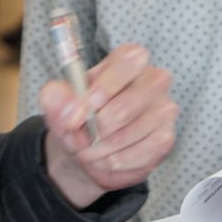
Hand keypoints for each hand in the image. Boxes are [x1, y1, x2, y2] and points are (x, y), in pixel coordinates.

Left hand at [41, 44, 177, 207]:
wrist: (89, 148)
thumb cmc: (79, 117)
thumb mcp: (59, 104)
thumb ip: (56, 99)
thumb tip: (70, 108)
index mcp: (127, 60)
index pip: (129, 60)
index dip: (107, 85)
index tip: (87, 106)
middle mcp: (152, 80)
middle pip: (128, 105)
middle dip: (96, 128)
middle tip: (80, 136)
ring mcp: (163, 109)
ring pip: (129, 133)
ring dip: (101, 148)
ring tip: (90, 148)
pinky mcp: (165, 136)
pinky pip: (139, 153)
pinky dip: (115, 161)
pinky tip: (108, 156)